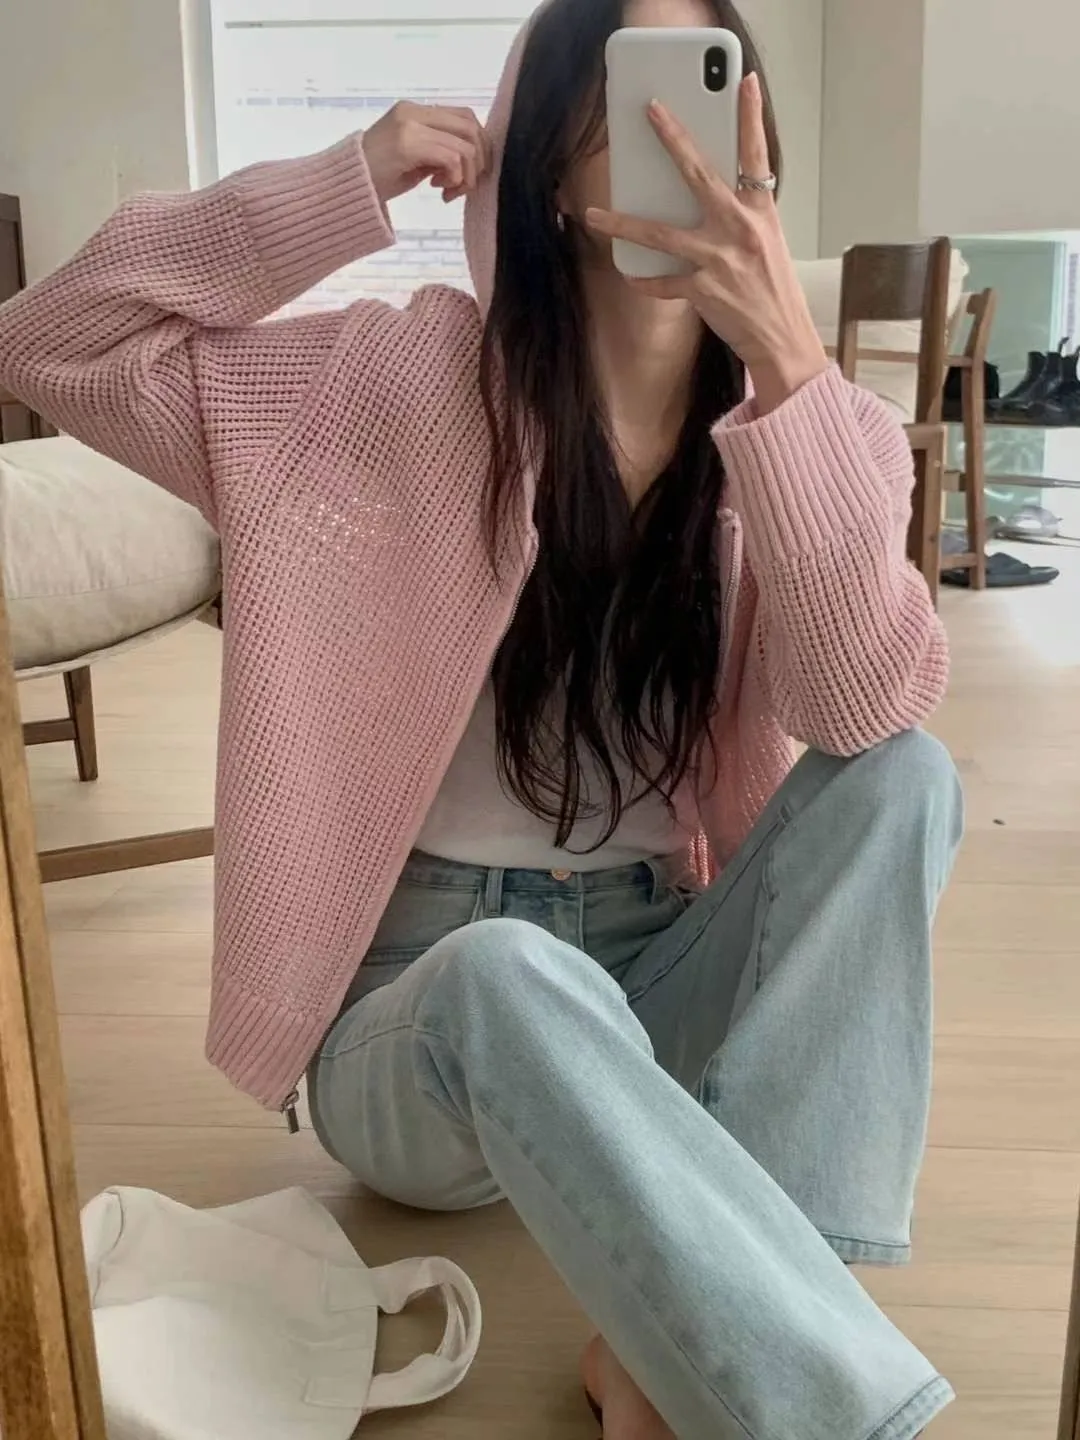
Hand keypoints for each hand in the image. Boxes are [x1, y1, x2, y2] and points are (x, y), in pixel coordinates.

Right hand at [362, 102, 489, 206]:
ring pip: (465, 145)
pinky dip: (455, 179)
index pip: (464, 117)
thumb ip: (438, 150)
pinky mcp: (408, 144)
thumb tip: (472, 158)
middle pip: (470, 127)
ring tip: (450, 192)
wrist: (344, 188)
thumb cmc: (377, 178)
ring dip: (467, 175)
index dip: (477, 147)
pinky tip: (440, 192)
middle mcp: (414, 112)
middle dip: (478, 162)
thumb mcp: (414, 160)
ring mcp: (410, 125)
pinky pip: (452, 158)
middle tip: (464, 186)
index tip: (465, 175)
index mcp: (415, 111)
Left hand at [584, 76, 827, 414]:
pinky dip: (644, 280)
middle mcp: (740, 229)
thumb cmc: (773, 291)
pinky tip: (631, 275)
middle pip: (699, 175)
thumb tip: (706, 197)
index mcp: (761, 212)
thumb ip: (740, 217)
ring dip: (622, 223)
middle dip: (673, 139)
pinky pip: (661, 282)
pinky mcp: (703, 290)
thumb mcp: (767, 244)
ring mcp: (719, 259)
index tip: (745, 82)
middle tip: (651, 111)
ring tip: (594, 213)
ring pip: (660, 234)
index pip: (757, 155)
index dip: (751, 117)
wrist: (782, 339)